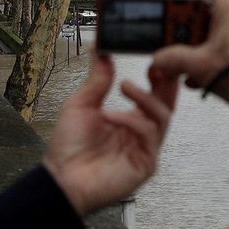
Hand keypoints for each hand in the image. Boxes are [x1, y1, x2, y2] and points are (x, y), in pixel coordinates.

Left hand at [43, 55, 177, 216]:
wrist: (61, 178)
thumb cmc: (69, 146)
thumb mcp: (81, 104)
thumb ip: (97, 79)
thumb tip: (101, 50)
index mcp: (130, 120)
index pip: (155, 95)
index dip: (159, 77)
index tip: (155, 59)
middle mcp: (141, 134)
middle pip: (167, 104)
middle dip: (166, 83)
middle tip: (158, 65)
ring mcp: (146, 149)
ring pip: (162, 116)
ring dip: (144, 98)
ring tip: (123, 86)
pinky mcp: (146, 164)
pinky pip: (149, 135)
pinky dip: (132, 121)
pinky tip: (112, 116)